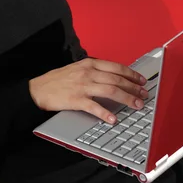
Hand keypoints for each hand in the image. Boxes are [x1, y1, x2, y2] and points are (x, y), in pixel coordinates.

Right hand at [28, 58, 148, 123]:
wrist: (37, 89)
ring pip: (111, 91)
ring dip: (127, 99)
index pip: (117, 67)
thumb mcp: (77, 69)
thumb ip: (94, 71)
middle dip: (134, 87)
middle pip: (117, 79)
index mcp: (89, 64)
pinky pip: (94, 106)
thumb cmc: (57, 80)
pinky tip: (113, 119)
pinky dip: (105, 113)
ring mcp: (82, 86)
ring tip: (136, 105)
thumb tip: (113, 77)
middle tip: (144, 95)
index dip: (132, 74)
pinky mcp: (75, 99)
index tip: (141, 81)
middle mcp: (88, 73)